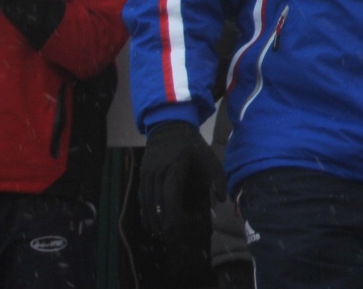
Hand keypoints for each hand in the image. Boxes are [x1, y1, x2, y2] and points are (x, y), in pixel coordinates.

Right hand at [139, 121, 224, 246]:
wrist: (169, 126)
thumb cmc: (192, 144)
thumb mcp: (209, 157)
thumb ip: (217, 177)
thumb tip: (221, 200)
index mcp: (174, 169)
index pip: (170, 199)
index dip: (173, 216)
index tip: (179, 228)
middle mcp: (157, 173)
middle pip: (157, 204)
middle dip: (163, 222)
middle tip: (171, 236)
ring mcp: (147, 174)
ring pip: (147, 203)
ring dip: (152, 219)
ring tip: (161, 233)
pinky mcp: (142, 175)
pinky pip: (141, 197)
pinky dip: (145, 211)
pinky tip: (150, 221)